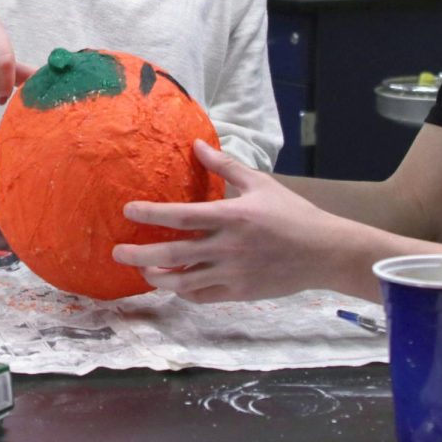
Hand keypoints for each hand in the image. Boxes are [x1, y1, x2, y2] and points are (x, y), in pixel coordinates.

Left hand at [112, 140, 351, 302]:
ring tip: (143, 270)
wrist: (323, 252)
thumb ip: (226, 166)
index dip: (150, 214)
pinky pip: (202, 297)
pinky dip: (184, 292)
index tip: (128, 210)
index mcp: (231, 217)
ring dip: (157, 278)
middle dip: (140, 254)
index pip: (180, 217)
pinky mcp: (239, 293)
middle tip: (118, 251)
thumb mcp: (261, 183)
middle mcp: (227, 248)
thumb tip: (197, 145)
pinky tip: (176, 284)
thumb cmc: (292, 213)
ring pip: (182, 283)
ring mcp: (232, 274)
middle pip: (172, 255)